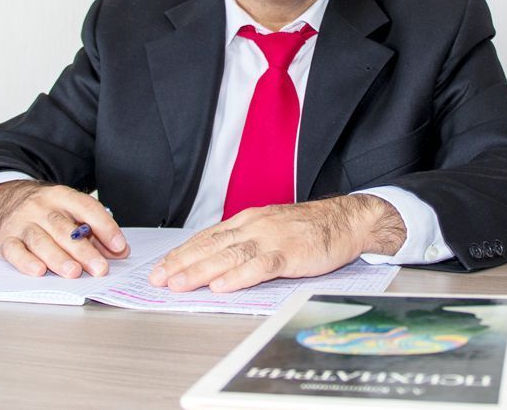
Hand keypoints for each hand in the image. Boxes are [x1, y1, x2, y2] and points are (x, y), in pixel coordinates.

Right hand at [0, 181, 128, 277]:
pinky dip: (26, 262)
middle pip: (64, 229)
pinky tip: (39, 271)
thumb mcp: (70, 210)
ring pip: (41, 240)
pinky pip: (15, 251)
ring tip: (74, 272)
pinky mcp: (5, 239)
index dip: (105, 226)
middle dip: (84, 250)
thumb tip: (120, 251)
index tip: (119, 246)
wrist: (5, 199)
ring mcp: (21, 222)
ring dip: (58, 258)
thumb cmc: (46, 210)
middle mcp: (40, 207)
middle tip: (99, 268)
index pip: (86, 207)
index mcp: (62, 195)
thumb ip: (95, 230)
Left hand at [147, 195, 405, 292]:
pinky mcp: (290, 253)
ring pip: (229, 255)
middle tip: (159, 279)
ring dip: (201, 270)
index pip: (207, 238)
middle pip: (212, 246)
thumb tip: (214, 262)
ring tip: (180, 283)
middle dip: (182, 263)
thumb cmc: (309, 228)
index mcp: (248, 220)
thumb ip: (245, 242)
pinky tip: (222, 285)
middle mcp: (255, 226)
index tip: (162, 267)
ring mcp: (272, 239)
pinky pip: (260, 266)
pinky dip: (239, 276)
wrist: (347, 220)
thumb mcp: (271, 229)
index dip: (183, 253)